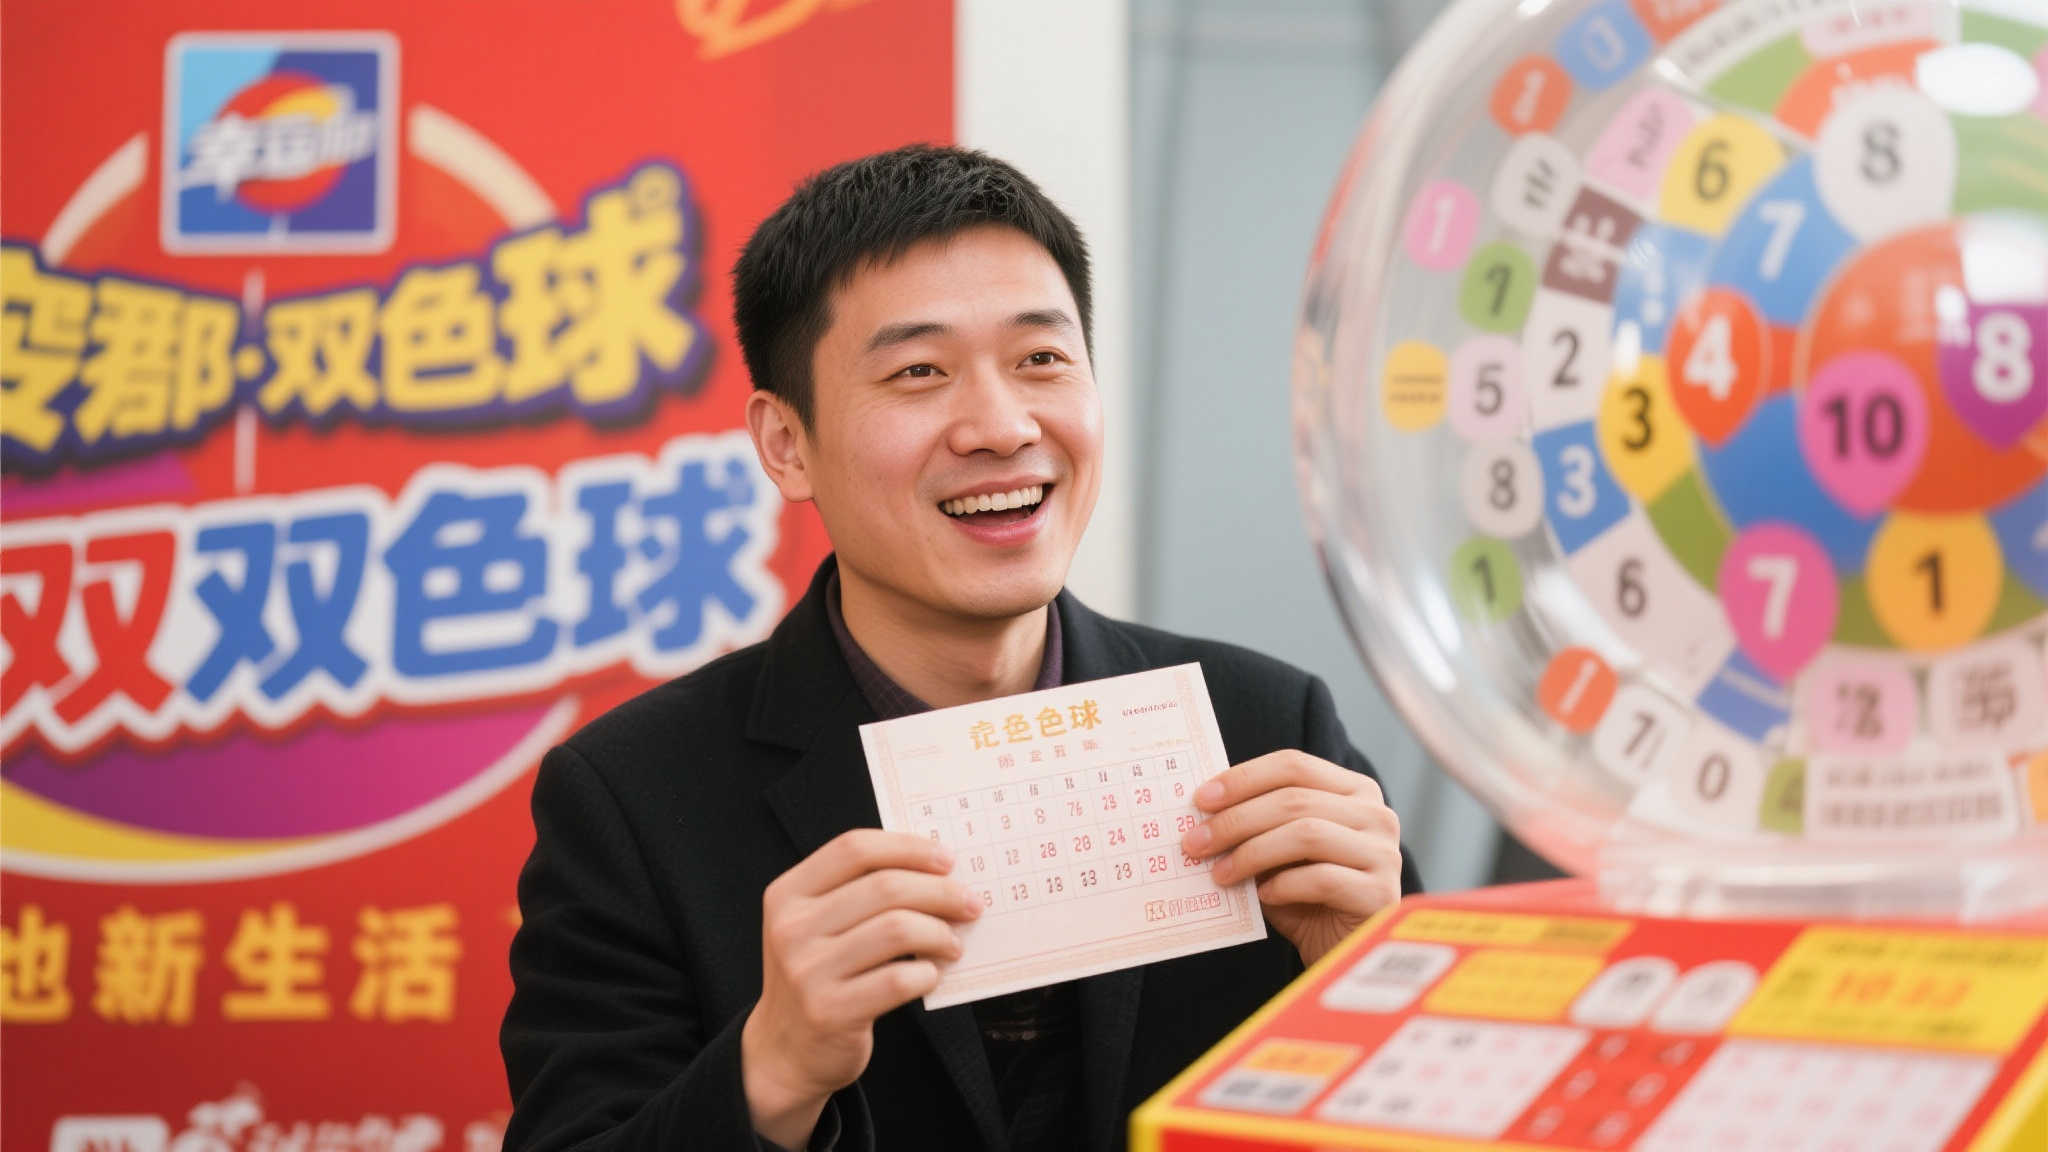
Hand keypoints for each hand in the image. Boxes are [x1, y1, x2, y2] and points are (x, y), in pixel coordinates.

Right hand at [742, 829, 981, 1147]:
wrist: (786, 1051)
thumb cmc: (819, 975)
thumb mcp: (817, 926)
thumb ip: (859, 892)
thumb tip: (939, 870)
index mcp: (788, 894)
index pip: (854, 849)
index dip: (907, 848)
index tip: (947, 860)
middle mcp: (791, 928)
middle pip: (884, 887)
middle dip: (940, 892)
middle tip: (969, 904)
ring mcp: (807, 972)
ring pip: (897, 929)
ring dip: (939, 933)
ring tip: (952, 944)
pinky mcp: (830, 1012)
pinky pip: (898, 980)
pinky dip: (927, 973)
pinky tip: (930, 975)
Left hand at [1180, 751, 1401, 965]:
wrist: (1342, 952)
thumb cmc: (1306, 898)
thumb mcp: (1277, 854)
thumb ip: (1255, 827)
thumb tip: (1203, 811)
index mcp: (1353, 790)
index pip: (1293, 765)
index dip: (1244, 778)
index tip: (1201, 800)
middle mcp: (1376, 814)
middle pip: (1295, 800)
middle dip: (1236, 820)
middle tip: (1195, 842)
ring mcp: (1384, 853)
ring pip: (1306, 834)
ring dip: (1252, 853)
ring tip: (1220, 873)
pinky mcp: (1380, 893)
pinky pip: (1322, 879)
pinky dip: (1283, 885)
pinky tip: (1262, 896)